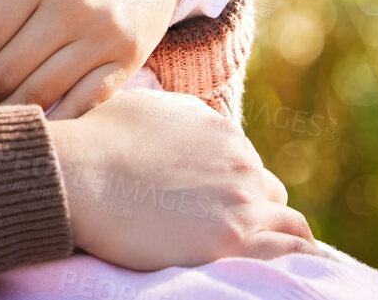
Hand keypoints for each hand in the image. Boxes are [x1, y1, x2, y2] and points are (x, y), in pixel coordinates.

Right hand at [47, 90, 316, 268]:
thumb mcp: (146, 106)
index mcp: (223, 133)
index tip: (214, 203)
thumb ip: (180, 113)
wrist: (78, 174)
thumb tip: (188, 121)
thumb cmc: (98, 140)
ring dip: (279, 237)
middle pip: (270, 195)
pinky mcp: (231, 240)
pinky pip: (291, 253)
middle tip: (229, 230)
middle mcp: (241, 164)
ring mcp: (239, 203)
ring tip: (263, 256)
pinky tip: (297, 273)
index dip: (232, 186)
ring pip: (290, 226)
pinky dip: (298, 260)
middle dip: (255, 210)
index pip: (247, 166)